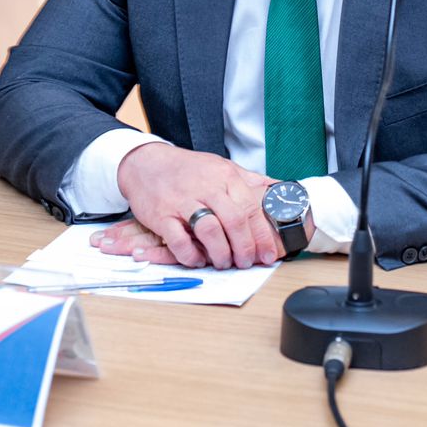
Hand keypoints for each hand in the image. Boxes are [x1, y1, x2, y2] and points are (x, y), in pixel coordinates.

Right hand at [108, 143, 281, 268]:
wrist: (146, 163)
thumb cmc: (188, 169)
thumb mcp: (221, 167)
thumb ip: (249, 180)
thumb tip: (279, 190)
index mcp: (224, 176)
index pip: (251, 207)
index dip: (262, 234)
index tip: (269, 253)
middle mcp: (206, 187)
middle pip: (234, 220)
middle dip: (245, 247)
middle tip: (248, 262)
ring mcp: (182, 201)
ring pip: (209, 230)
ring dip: (221, 253)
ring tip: (224, 263)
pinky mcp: (162, 215)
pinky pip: (179, 241)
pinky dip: (191, 255)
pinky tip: (197, 260)